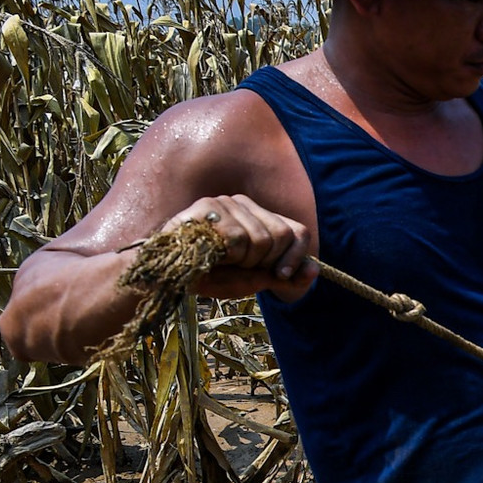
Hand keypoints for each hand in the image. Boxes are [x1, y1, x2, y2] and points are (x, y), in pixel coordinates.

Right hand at [166, 195, 317, 303]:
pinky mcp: (208, 208)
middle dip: (266, 262)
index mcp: (258, 217)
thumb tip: (315, 270)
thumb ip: (284, 276)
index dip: (296, 257)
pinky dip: (228, 256)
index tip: (281, 275)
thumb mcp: (253, 280)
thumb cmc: (210, 276)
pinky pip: (239, 239)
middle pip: (283, 236)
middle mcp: (244, 204)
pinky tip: (211, 254)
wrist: (167, 275)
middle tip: (240, 266)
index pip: (297, 232)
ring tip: (222, 260)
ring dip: (244, 261)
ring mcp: (225, 203)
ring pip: (262, 239)